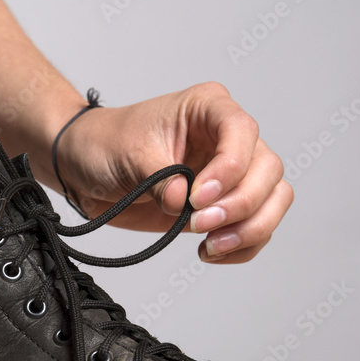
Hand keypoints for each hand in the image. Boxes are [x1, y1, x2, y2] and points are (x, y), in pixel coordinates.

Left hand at [54, 82, 291, 263]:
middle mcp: (227, 138)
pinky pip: (257, 226)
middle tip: (199, 224)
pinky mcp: (224, 206)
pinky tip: (211, 252)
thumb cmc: (106, 144)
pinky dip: (243, 246)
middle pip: (267, 170)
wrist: (87, 168)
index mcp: (208, 108)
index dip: (230, 167)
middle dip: (240, 204)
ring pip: (273, 199)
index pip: (242, 131)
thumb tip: (184, 203)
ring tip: (210, 244)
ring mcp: (230, 174)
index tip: (198, 196)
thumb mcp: (129, 155)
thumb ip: (161, 179)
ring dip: (249, 229)